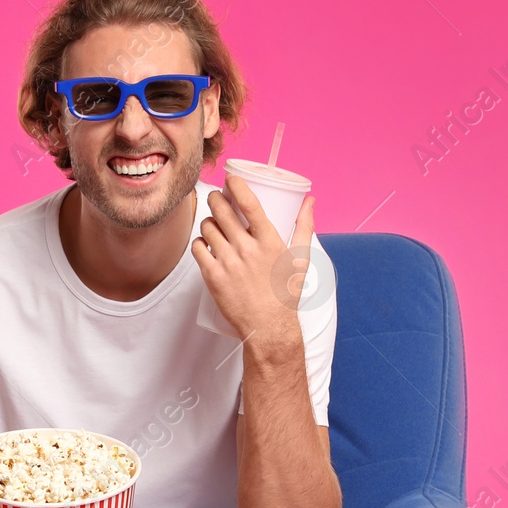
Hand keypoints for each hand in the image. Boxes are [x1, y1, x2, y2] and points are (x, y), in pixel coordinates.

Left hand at [192, 174, 315, 346]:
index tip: (230, 178)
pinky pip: (197, 249)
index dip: (236, 185)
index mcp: (270, 241)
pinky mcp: (213, 277)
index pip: (249, 203)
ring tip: (214, 225)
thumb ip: (305, 226)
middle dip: (216, 198)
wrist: (268, 328)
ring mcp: (228, 263)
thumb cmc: (285, 294)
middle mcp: (247, 250)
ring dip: (209, 222)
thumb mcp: (300, 258)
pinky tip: (206, 244)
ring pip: (207, 228)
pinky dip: (200, 243)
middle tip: (217, 199)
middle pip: (221, 211)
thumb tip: (310, 200)